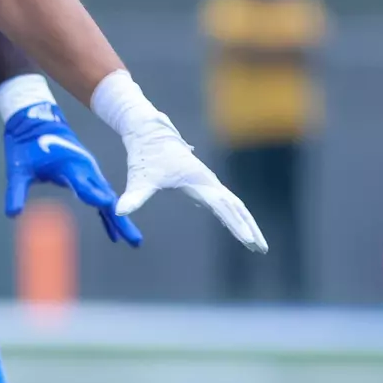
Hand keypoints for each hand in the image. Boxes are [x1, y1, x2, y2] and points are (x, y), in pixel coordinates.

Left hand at [4, 102, 141, 245]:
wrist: (36, 122)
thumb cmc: (26, 145)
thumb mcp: (17, 169)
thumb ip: (15, 191)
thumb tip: (12, 214)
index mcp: (68, 165)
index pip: (82, 183)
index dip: (93, 195)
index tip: (108, 207)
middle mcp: (84, 168)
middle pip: (105, 196)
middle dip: (119, 218)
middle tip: (134, 239)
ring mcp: (88, 171)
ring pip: (107, 198)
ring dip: (119, 218)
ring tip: (131, 240)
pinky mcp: (87, 174)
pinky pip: (100, 196)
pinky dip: (107, 213)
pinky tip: (112, 231)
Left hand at [115, 116, 266, 252]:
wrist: (148, 131)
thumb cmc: (145, 154)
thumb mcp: (140, 177)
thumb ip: (134, 196)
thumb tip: (120, 212)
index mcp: (198, 181)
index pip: (223, 207)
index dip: (236, 224)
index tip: (248, 241)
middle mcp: (207, 181)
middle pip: (237, 207)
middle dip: (250, 228)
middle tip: (262, 250)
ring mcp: (207, 181)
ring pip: (234, 205)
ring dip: (246, 223)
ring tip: (256, 246)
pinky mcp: (202, 182)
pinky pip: (225, 202)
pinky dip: (234, 215)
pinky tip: (237, 228)